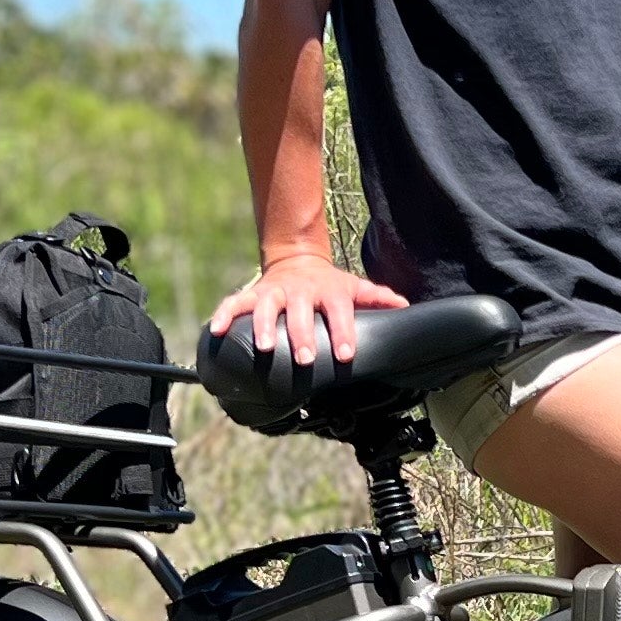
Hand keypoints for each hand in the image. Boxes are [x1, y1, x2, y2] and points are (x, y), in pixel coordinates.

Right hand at [207, 250, 408, 365]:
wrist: (297, 262)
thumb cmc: (328, 285)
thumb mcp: (353, 288)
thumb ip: (376, 298)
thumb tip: (404, 306)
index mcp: (328, 291)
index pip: (338, 311)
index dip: (343, 332)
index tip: (345, 354)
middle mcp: (299, 291)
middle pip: (300, 312)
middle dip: (302, 335)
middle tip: (305, 358)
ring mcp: (273, 292)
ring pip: (266, 307)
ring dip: (265, 326)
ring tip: (265, 348)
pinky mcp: (252, 295)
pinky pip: (234, 304)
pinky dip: (224, 316)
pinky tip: (216, 331)